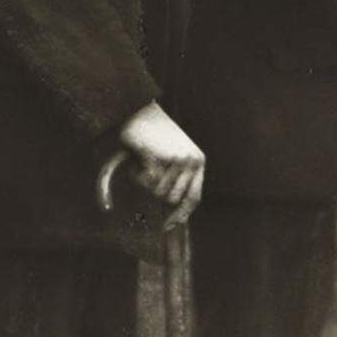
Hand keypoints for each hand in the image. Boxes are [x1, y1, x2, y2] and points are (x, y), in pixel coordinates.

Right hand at [118, 102, 204, 227]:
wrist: (138, 109)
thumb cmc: (151, 135)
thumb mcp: (171, 156)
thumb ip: (177, 180)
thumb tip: (174, 216)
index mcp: (198, 161)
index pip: (193, 198)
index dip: (180, 215)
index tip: (167, 227)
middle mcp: (192, 161)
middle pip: (171, 198)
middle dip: (154, 191)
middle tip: (146, 173)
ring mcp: (178, 159)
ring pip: (158, 191)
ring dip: (145, 182)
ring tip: (144, 160)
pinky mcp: (162, 157)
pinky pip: (148, 180)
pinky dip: (137, 174)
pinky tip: (138, 157)